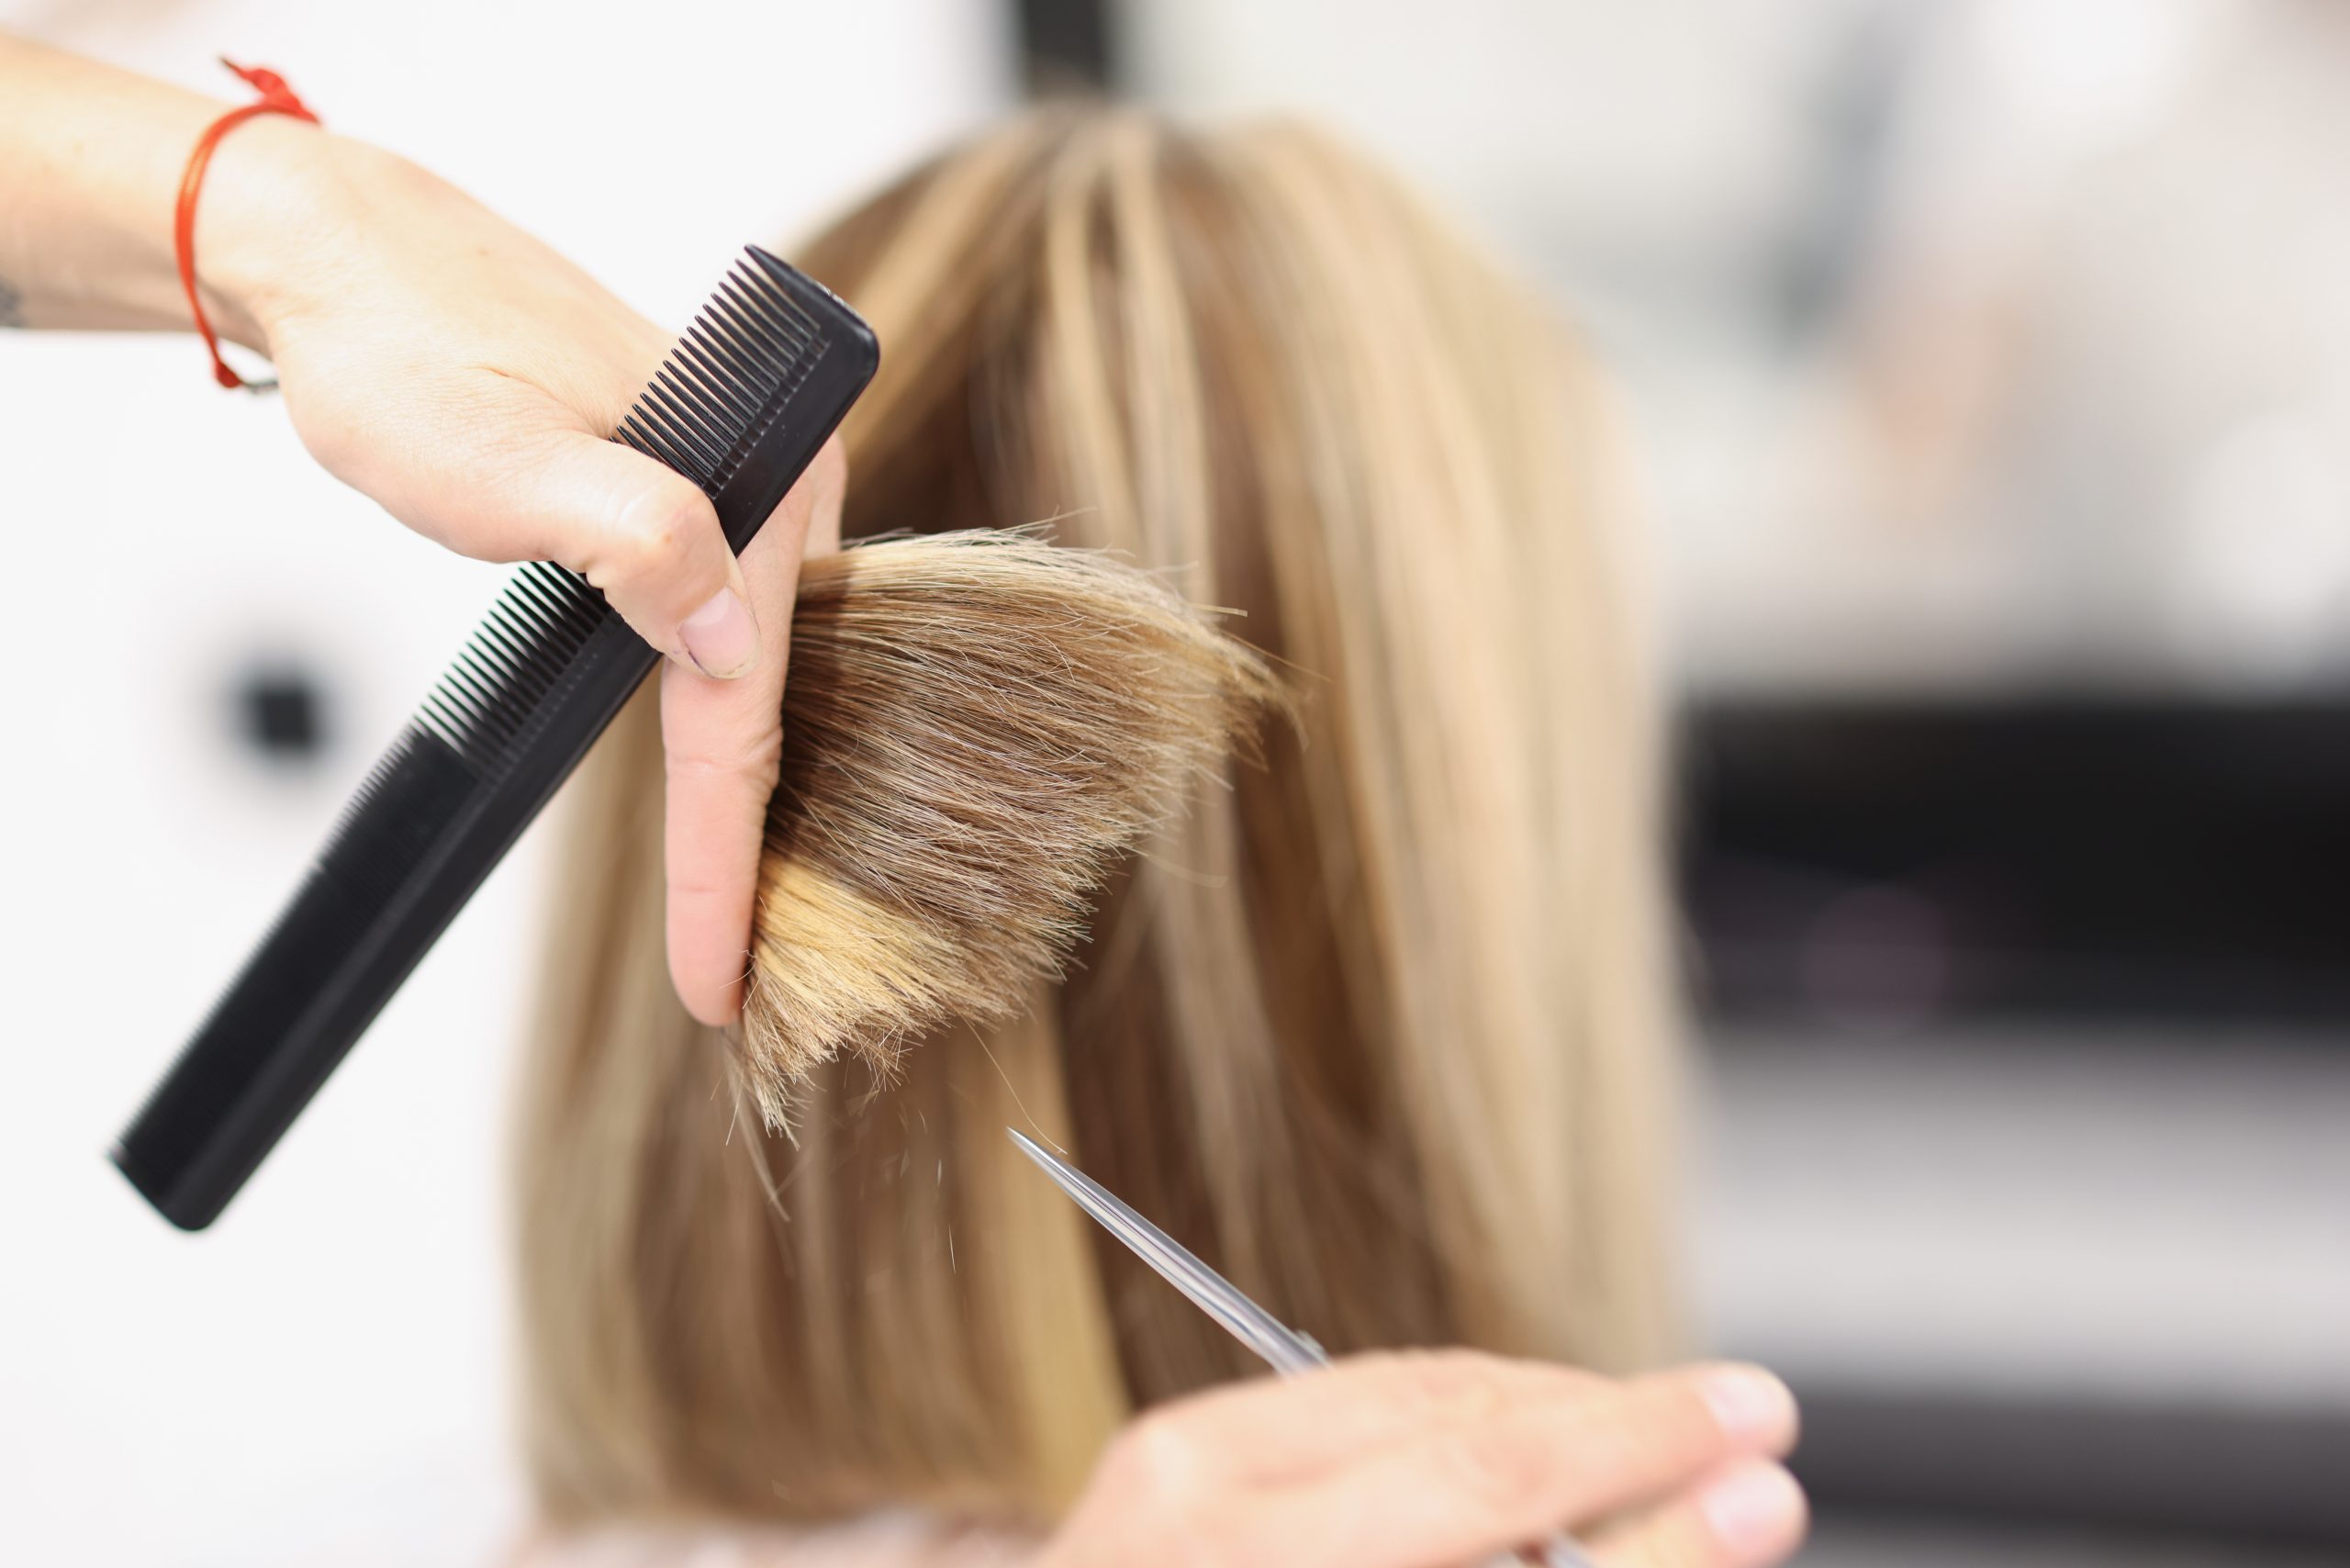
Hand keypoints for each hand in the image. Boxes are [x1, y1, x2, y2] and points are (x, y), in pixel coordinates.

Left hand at [205, 122, 837, 1023]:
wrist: (349, 262)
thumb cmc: (410, 353)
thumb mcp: (504, 464)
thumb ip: (638, 539)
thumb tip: (732, 647)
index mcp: (767, 470)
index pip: (750, 702)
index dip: (728, 855)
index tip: (717, 973)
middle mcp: (779, 481)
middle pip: (775, 701)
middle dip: (753, 839)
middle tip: (726, 967)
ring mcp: (742, 489)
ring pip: (750, 673)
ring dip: (733, 783)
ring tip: (719, 899)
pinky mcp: (696, 497)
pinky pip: (722, 631)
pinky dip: (709, 713)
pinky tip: (704, 769)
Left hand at [1037, 1352, 1806, 1567]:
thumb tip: (1721, 1515)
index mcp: (1249, 1558)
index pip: (1484, 1468)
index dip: (1641, 1445)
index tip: (1759, 1423)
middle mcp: (1191, 1485)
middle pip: (1453, 1408)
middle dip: (1608, 1427)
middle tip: (1732, 1446)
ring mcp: (1170, 1462)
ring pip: (1409, 1392)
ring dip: (1540, 1428)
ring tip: (1639, 1475)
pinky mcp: (1174, 1455)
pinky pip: (1353, 1413)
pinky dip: (1456, 1446)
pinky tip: (1523, 1484)